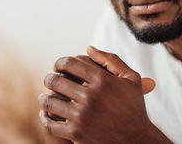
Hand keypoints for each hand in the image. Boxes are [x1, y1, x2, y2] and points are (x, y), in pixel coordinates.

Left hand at [38, 46, 170, 143]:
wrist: (137, 140)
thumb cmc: (134, 107)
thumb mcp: (130, 79)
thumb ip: (110, 60)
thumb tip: (88, 48)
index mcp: (102, 80)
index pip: (69, 63)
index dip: (59, 63)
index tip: (57, 67)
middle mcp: (91, 96)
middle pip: (55, 80)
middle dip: (49, 79)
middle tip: (50, 80)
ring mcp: (82, 116)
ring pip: (49, 102)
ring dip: (44, 98)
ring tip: (45, 97)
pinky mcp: (77, 133)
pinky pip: (50, 124)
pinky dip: (45, 118)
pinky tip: (46, 114)